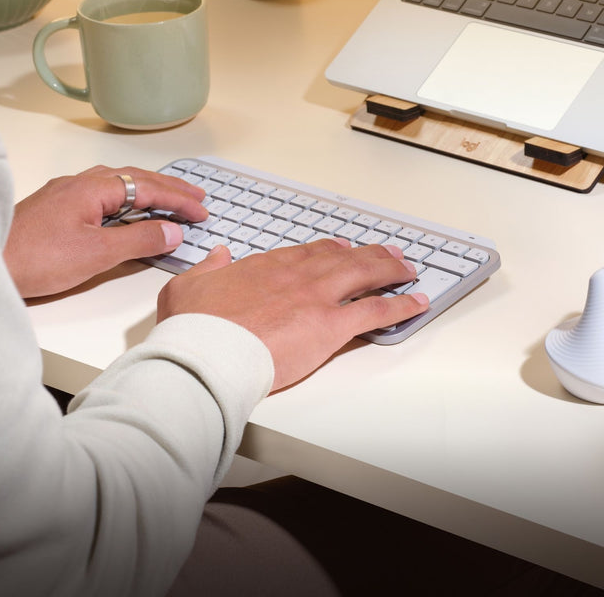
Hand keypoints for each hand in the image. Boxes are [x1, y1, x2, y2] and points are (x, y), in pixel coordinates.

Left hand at [3, 165, 207, 297]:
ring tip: (170, 201)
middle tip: (197, 198)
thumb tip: (172, 231)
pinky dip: (127, 199)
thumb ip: (139, 240)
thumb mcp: (97, 253)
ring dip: (148, 191)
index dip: (179, 200)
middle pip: (135, 179)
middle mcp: (80, 184)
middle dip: (170, 188)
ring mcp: (66, 194)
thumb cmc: (33, 259)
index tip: (202, 211)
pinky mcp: (56, 209)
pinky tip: (128, 211)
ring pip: (118, 184)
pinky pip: (103, 194)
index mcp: (93, 188)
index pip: (148, 188)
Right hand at [156, 239, 429, 390]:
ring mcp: (318, 297)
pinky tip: (417, 301)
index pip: (308, 253)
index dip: (330, 250)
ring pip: (366, 274)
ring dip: (391, 269)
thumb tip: (218, 255)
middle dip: (369, 253)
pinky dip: (401, 304)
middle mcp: (298, 274)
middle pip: (344, 258)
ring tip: (407, 268)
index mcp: (267, 266)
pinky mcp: (332, 326)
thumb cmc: (194, 328)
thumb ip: (207, 268)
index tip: (341, 249)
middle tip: (387, 252)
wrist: (207, 354)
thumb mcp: (186, 287)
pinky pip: (377, 310)